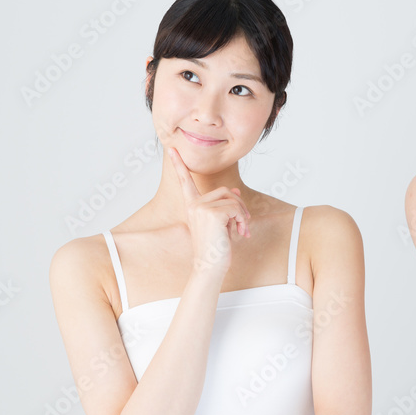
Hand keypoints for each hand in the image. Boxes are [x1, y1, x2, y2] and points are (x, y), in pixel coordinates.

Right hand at [167, 145, 250, 274]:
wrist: (211, 266)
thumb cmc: (216, 248)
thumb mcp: (223, 223)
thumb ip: (226, 205)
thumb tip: (235, 191)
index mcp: (192, 206)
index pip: (185, 181)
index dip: (179, 164)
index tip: (172, 148)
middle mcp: (194, 205)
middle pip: (226, 191)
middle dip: (239, 206)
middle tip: (243, 224)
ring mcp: (202, 208)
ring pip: (233, 200)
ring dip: (243, 215)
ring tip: (242, 231)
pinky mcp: (212, 214)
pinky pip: (236, 208)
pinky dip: (243, 220)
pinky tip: (240, 233)